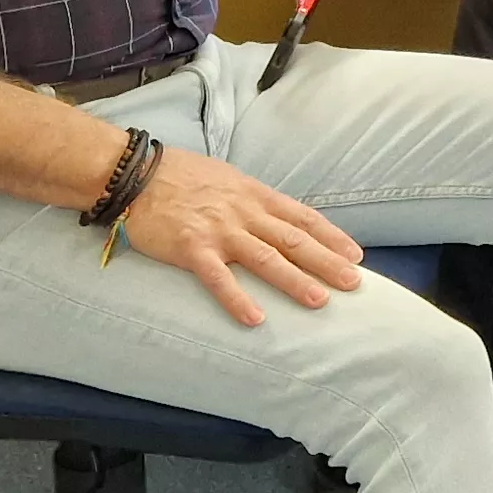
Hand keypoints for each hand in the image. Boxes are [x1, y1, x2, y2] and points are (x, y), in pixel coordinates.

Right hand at [116, 147, 365, 325]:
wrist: (136, 173)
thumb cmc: (182, 175)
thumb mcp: (228, 179)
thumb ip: (253, 200)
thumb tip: (279, 217)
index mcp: (255, 195)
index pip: (302, 216)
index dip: (331, 236)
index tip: (356, 254)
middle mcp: (244, 212)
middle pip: (293, 239)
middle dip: (326, 261)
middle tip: (354, 282)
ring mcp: (219, 231)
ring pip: (265, 258)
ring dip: (294, 280)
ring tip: (320, 301)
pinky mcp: (192, 248)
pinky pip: (218, 278)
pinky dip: (237, 299)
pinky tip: (255, 319)